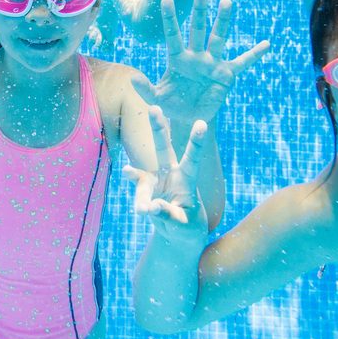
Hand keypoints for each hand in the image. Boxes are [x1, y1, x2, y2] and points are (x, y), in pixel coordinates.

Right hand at [124, 108, 208, 244]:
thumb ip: (169, 215)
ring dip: (137, 184)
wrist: (177, 231)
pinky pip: (136, 192)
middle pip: (163, 147)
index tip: (201, 123)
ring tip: (144, 210)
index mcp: (187, 179)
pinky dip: (138, 201)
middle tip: (154, 107)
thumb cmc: (187, 225)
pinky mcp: (144, 189)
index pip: (192, 158)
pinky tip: (143, 209)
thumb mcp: (183, 224)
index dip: (196, 142)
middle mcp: (170, 173)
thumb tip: (152, 206)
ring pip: (142, 176)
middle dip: (158, 127)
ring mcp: (155, 180)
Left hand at [132, 0, 268, 123]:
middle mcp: (196, 55)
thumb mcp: (156, 99)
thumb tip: (133, 77)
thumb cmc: (172, 105)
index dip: (170, 18)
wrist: (191, 118)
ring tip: (227, 2)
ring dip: (223, 20)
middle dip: (200, 11)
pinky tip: (266, 44)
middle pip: (198, 29)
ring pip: (219, 38)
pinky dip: (254, 55)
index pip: (172, 35)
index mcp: (177, 58)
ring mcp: (212, 63)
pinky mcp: (226, 75)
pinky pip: (242, 63)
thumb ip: (145, 89)